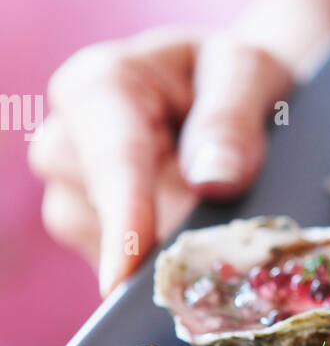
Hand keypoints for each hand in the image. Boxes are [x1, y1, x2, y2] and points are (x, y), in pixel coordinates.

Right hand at [29, 26, 291, 295]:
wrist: (228, 94)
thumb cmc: (231, 74)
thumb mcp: (247, 71)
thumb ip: (231, 118)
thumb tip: (212, 181)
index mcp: (96, 86)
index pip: (111, 160)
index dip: (124, 219)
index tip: (126, 274)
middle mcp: (66, 142)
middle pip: (105, 213)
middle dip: (172, 227)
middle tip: (234, 213)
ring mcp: (71, 194)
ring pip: (111, 249)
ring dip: (170, 243)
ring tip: (213, 203)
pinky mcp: (89, 235)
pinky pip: (122, 268)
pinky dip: (164, 260)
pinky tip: (193, 230)